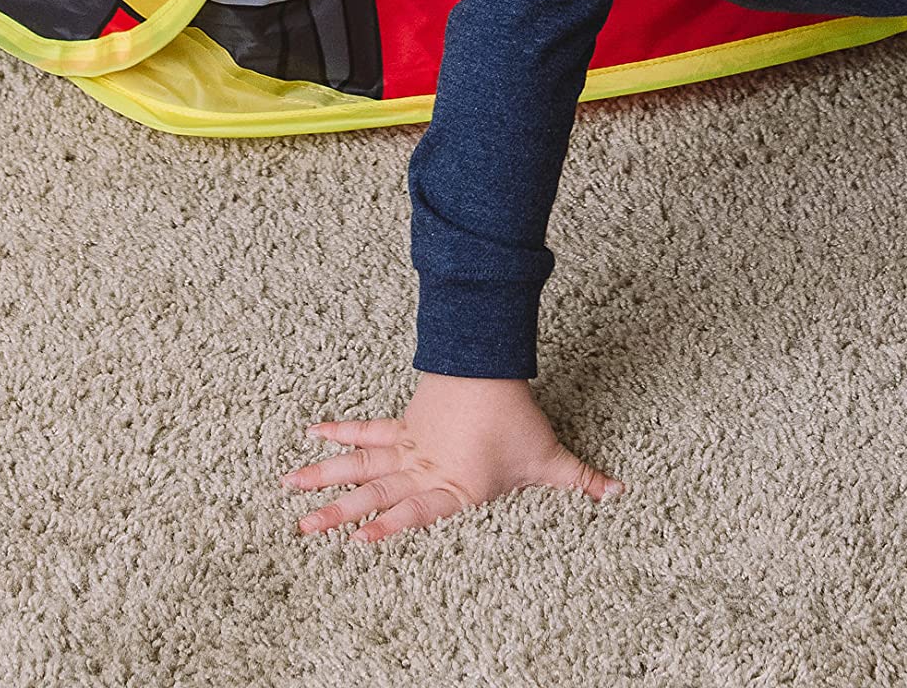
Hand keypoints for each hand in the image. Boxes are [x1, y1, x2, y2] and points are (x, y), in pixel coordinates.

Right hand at [283, 374, 619, 540]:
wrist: (491, 366)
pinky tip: (311, 431)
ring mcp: (409, 445)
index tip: (358, 540)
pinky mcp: (404, 424)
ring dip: (324, 475)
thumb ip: (580, 480)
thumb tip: (619, 492)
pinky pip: (366, 431)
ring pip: (359, 464)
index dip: (388, 526)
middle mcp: (422, 468)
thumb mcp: (549, 457)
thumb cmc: (516, 416)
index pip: (414, 511)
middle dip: (336, 513)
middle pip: (373, 492)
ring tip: (288, 487)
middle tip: (300, 529)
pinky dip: (339, 432)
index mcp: (452, 485)